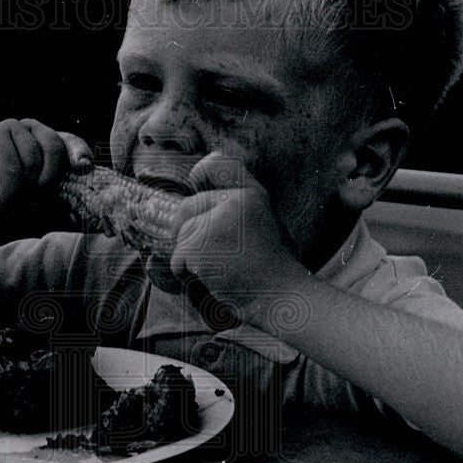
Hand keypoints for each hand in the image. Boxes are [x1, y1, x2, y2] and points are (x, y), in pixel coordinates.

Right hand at [0, 118, 92, 224]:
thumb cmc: (4, 201)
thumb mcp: (38, 196)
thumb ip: (58, 184)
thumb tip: (85, 171)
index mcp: (45, 142)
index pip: (70, 143)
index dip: (79, 153)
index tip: (84, 168)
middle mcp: (30, 131)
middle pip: (54, 148)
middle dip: (47, 182)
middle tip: (33, 203)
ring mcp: (10, 130)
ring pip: (32, 161)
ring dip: (23, 192)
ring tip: (11, 203)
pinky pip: (12, 168)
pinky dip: (9, 192)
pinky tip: (0, 200)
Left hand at [156, 151, 308, 323]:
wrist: (284, 298)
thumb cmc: (273, 272)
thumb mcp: (265, 227)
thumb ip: (236, 213)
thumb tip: (191, 213)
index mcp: (253, 195)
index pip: (216, 164)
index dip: (200, 173)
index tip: (195, 182)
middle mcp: (236, 202)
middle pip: (187, 208)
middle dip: (187, 232)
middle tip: (207, 254)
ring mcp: (218, 222)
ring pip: (182, 235)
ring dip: (190, 258)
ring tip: (218, 271)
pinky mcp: (201, 244)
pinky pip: (178, 259)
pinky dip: (187, 274)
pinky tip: (214, 281)